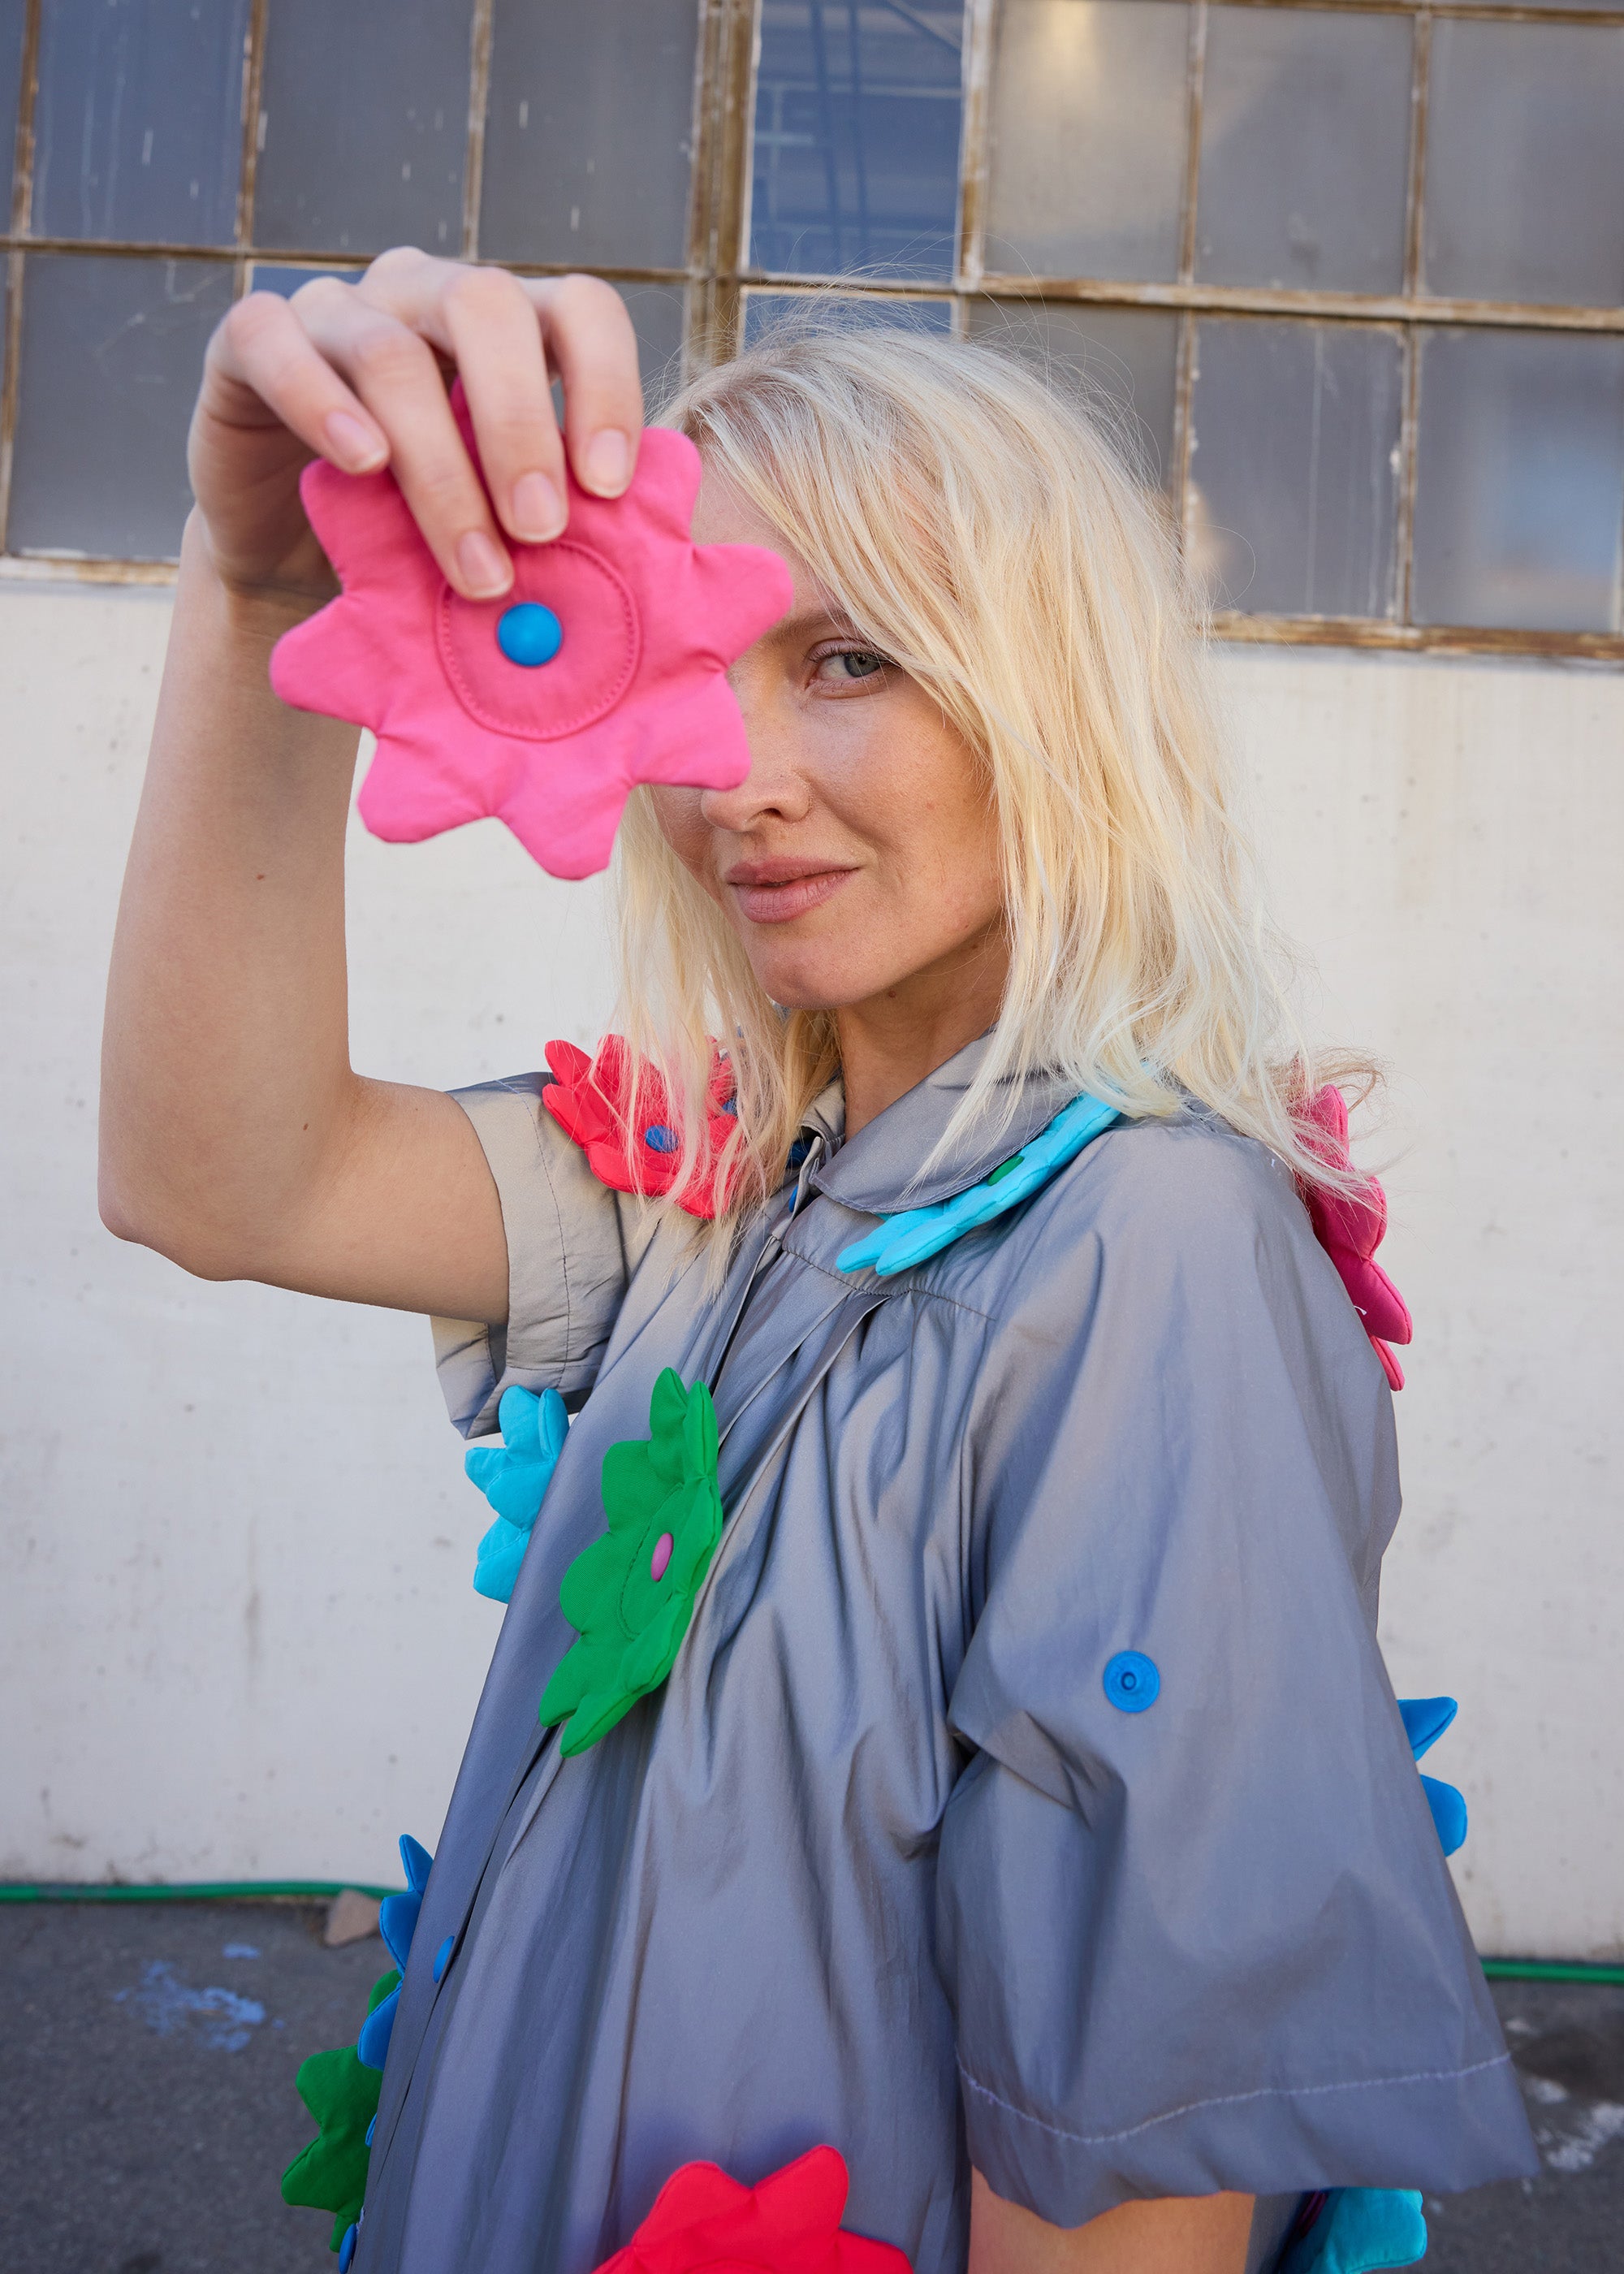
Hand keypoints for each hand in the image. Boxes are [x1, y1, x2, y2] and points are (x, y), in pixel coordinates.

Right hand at [187, 246, 644, 607]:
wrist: (297, 565)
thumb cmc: (423, 543)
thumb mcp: (503, 528)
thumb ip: (559, 521)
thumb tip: (647, 567)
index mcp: (508, 327)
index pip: (578, 308)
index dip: (604, 383)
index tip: (611, 486)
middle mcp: (425, 296)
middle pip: (487, 307)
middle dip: (520, 425)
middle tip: (541, 530)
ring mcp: (336, 311)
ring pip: (391, 353)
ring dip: (438, 468)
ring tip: (473, 568)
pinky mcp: (248, 344)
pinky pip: (275, 343)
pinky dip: (320, 401)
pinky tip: (362, 462)